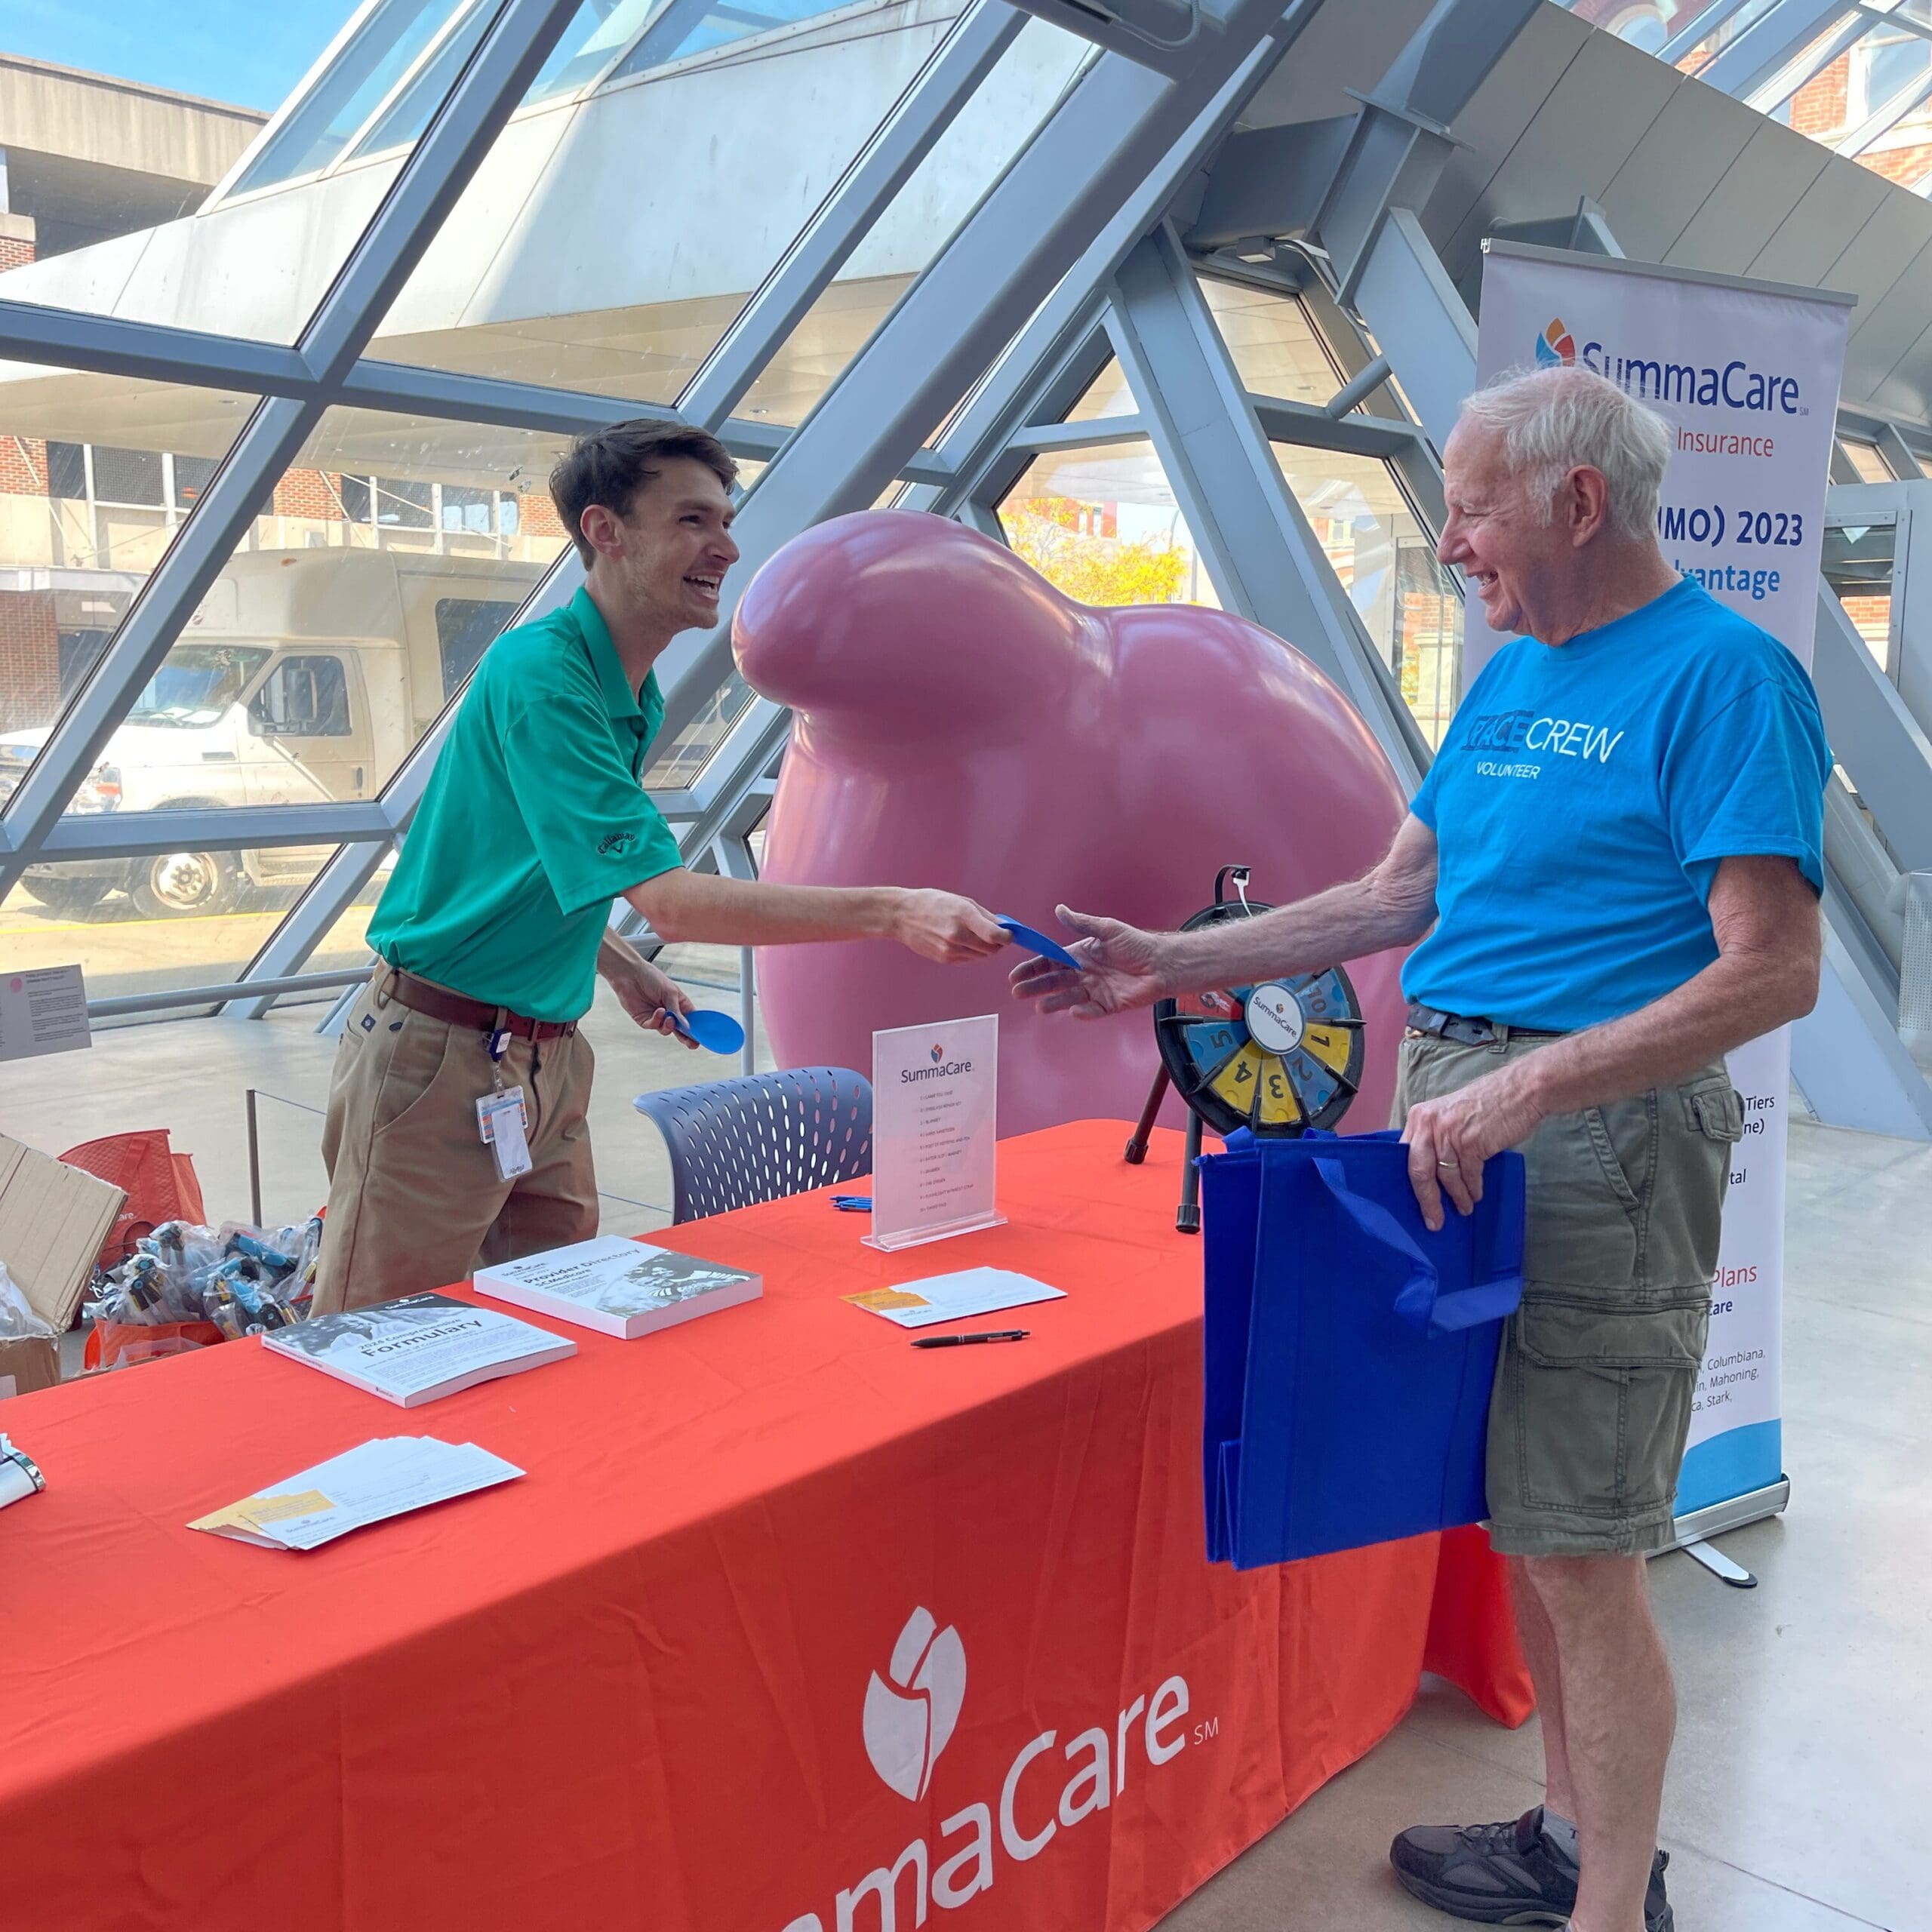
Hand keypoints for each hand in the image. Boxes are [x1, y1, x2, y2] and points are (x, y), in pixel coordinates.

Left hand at [602, 951, 697, 1048]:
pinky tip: (659, 1011)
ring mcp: (657, 1017)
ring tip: (669, 1018)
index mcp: (679, 1004)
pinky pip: (653, 1026)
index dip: (696, 1028)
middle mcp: (669, 1012)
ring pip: (666, 1030)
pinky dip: (657, 1020)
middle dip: (686, 1038)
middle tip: (692, 1044)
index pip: (691, 1019)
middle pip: (680, 1029)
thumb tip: (687, 1026)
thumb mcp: (670, 992)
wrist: (630, 974)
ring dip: (669, 1026)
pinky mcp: (644, 1020)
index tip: (701, 1036)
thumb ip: (677, 1010)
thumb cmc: (652, 978)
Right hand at [891, 890, 1009, 963]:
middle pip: (992, 948)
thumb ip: (985, 915)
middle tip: (996, 934)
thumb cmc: (933, 903)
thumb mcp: (960, 901)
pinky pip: (969, 959)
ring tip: (975, 935)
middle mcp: (957, 935)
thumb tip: (1004, 927)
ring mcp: (950, 949)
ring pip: (982, 956)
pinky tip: (962, 941)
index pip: (995, 935)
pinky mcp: (944, 959)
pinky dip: (972, 952)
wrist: (902, 916)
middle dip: (998, 943)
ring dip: (985, 948)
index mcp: (963, 915)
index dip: (1007, 937)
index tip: (1009, 934)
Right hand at [1009, 905, 1165, 1017]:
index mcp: (1080, 955)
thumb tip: (1059, 909)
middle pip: (1054, 982)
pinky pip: (1092, 1011)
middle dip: (1036, 987)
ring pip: (1068, 998)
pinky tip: (1073, 1010)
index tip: (1015, 975)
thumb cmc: (1136, 944)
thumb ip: (1082, 923)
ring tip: (1040, 1007)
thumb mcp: (1107, 929)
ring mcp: (1094, 991)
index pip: (1050, 962)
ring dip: (1054, 1002)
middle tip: (1018, 993)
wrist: (1162, 963)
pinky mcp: (1108, 1005)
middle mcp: (1083, 974)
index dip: (1033, 969)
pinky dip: (1083, 1012)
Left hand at [1399, 1063, 1544, 1229]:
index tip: (1414, 1203)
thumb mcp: (1450, 1116)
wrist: (1520, 1092)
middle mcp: (1429, 1125)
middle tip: (1434, 1221)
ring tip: (1464, 1207)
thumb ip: (1436, 1138)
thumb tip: (1429, 1172)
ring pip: (1447, 1177)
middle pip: (1419, 1172)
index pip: (1405, 1156)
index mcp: (1420, 1118)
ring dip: (1457, 1197)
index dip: (1409, 1183)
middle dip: (1427, 1201)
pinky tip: (1476, 1194)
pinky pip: (1469, 1175)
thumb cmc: (1487, 1105)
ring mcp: (1449, 1134)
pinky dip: (1473, 1188)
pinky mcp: (1471, 1143)